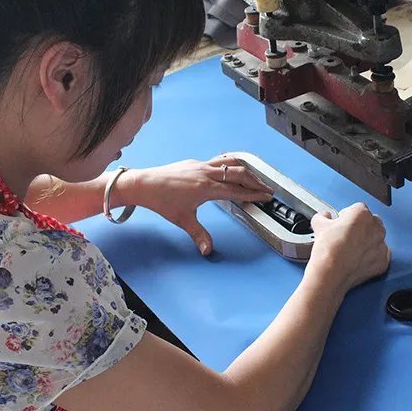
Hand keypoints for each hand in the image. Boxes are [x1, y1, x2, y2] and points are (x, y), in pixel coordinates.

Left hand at [117, 156, 273, 254]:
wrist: (144, 183)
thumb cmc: (161, 200)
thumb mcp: (182, 220)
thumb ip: (198, 235)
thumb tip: (207, 250)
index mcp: (206, 188)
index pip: (237, 190)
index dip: (254, 194)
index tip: (266, 197)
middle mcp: (206, 173)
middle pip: (239, 174)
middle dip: (256, 181)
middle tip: (267, 188)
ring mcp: (201, 165)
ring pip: (230, 163)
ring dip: (245, 170)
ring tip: (256, 177)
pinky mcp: (195, 162)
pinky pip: (219, 160)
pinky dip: (231, 163)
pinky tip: (233, 168)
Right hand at [306, 203, 389, 293]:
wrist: (331, 274)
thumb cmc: (328, 251)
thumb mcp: (319, 225)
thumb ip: (323, 216)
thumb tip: (324, 217)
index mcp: (362, 214)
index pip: (357, 209)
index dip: (347, 216)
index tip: (341, 224)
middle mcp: (376, 227)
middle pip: (370, 222)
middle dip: (360, 227)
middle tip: (346, 236)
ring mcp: (381, 245)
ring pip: (376, 239)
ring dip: (367, 241)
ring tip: (351, 249)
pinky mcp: (383, 261)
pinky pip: (379, 255)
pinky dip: (371, 257)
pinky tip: (358, 259)